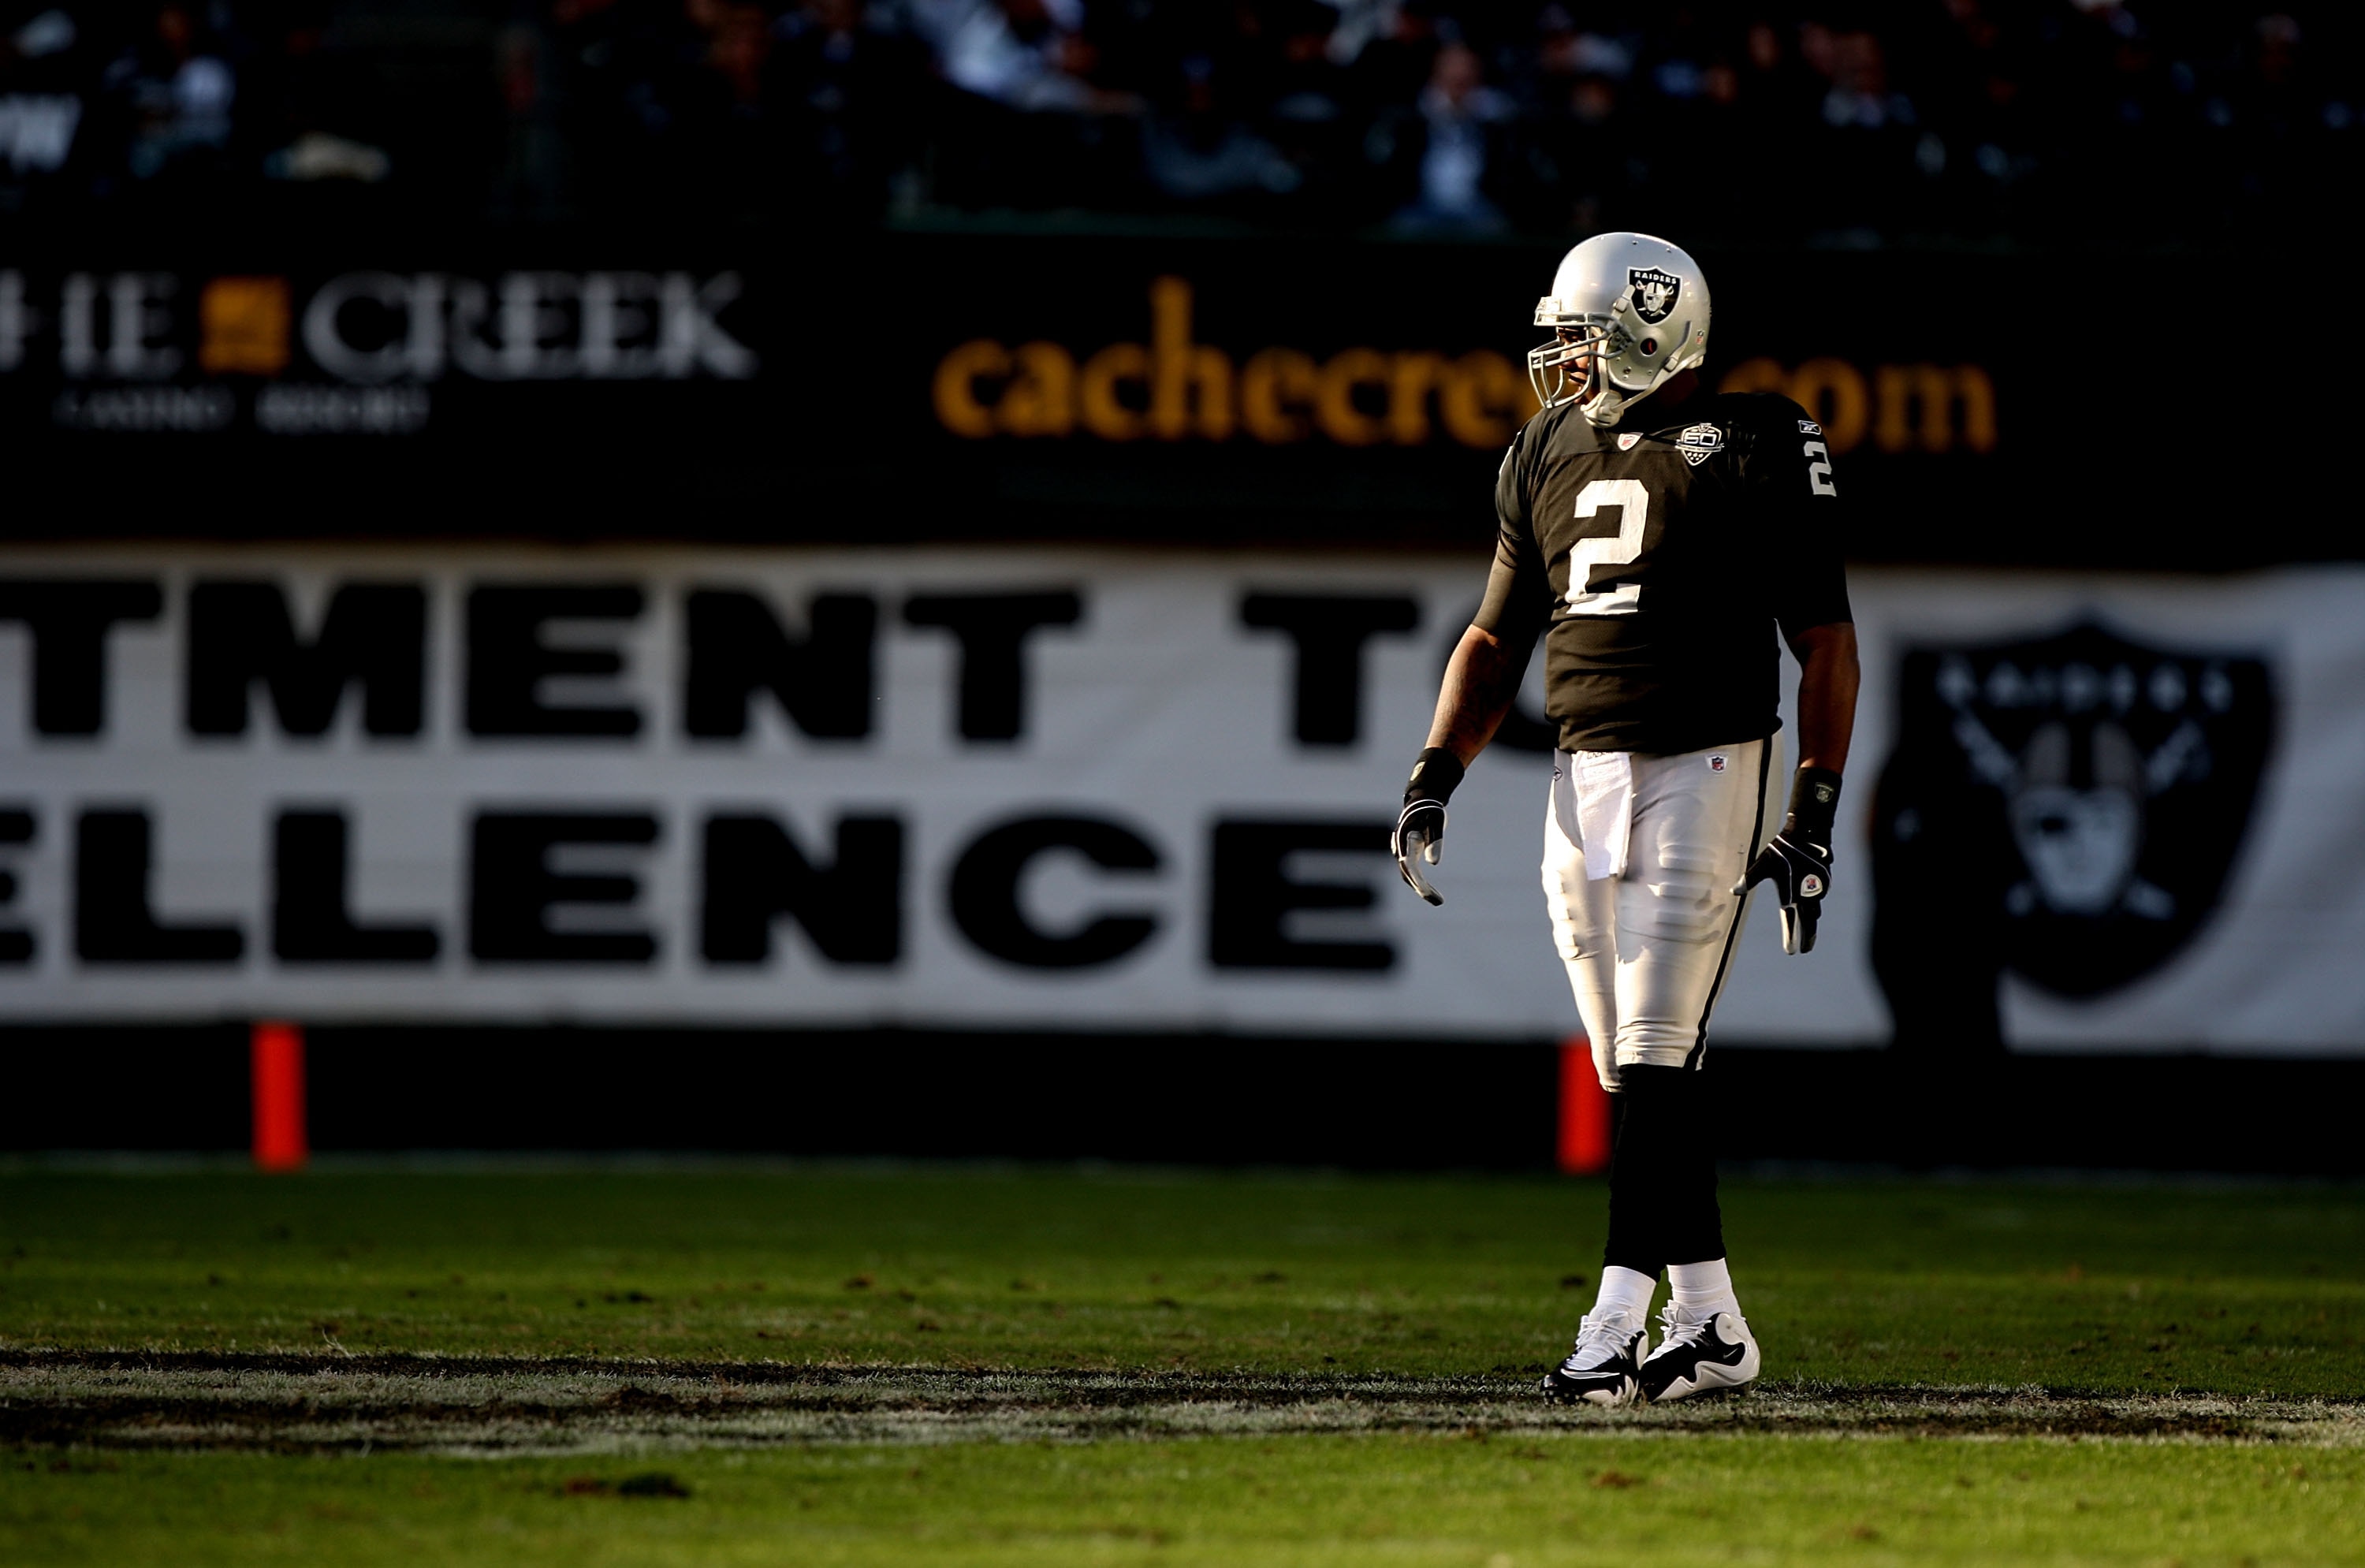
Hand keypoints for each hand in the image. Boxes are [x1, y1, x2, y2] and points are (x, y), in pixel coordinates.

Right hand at [1394, 799, 1445, 904]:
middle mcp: (1400, 847)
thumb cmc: (1430, 810)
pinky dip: (1421, 883)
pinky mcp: (1408, 854)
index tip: (1427, 892)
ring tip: (1438, 901)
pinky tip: (1431, 891)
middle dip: (1422, 890)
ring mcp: (1402, 851)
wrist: (1421, 800)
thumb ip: (1435, 842)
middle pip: (1407, 874)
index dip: (1417, 880)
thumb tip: (1434, 864)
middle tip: (1439, 902)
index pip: (1409, 865)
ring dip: (1421, 889)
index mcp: (1405, 839)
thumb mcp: (1437, 823)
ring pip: (1409, 875)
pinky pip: (1412, 872)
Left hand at [1736, 831, 1830, 953]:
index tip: (1792, 952)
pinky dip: (1815, 905)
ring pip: (1815, 912)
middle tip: (1806, 950)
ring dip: (1812, 924)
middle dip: (1807, 938)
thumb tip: (1733, 891)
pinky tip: (1812, 907)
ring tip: (1809, 934)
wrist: (1808, 833)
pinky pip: (1819, 898)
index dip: (1791, 938)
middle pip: (1809, 923)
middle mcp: (1806, 896)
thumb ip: (1748, 880)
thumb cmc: (1782, 850)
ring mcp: (1817, 889)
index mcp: (1790, 895)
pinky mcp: (1823, 882)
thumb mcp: (1762, 865)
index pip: (1790, 923)